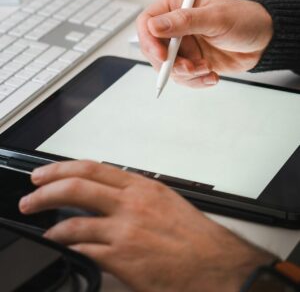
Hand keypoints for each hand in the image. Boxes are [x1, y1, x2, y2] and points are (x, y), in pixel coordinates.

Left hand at [19, 160, 273, 291]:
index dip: (62, 168)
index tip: (45, 173)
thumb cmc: (194, 234)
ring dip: (52, 225)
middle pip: (77, 187)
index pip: (92, 168)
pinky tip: (65, 248)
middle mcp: (130, 204)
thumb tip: (109, 195)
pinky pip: (84, 250)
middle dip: (46, 190)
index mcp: (141, 186)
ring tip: (45, 227)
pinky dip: (69, 248)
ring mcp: (125, 231)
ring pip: (74, 221)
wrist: (215, 263)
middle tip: (32, 196)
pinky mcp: (122, 259)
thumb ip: (134, 194)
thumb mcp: (164, 200)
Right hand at [137, 0, 272, 87]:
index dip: (150, 41)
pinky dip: (196, 81)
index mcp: (178, 6)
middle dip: (171, 63)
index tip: (163, 55)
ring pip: (167, 67)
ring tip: (206, 68)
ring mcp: (184, 46)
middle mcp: (177, 27)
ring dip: (186, 74)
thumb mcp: (216, 18)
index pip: (148, 23)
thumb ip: (185, 21)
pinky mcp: (192, 62)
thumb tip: (155, 26)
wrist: (264, 41)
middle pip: (154, 50)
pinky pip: (183, 78)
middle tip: (190, 67)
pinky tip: (212, 75)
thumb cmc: (245, 20)